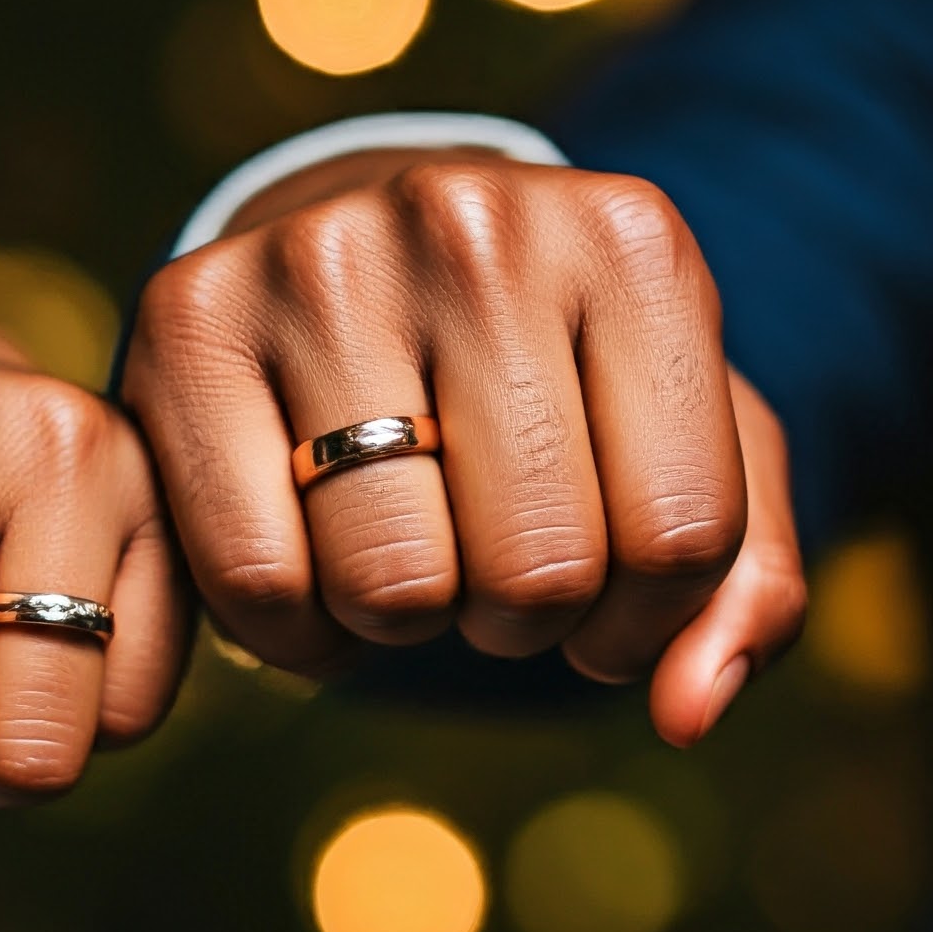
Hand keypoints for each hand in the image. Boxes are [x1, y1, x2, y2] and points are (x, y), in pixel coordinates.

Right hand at [122, 152, 804, 743]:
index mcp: (629, 240)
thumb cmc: (550, 375)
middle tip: (488, 560)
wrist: (370, 253)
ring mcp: (319, 257)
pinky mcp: (189, 310)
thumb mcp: (684, 446)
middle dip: (520, 619)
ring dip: (405, 624)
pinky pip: (258, 582)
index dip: (646, 618)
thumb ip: (743, 587)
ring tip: (404, 549)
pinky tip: (313, 563)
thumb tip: (687, 711)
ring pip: (392, 583)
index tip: (604, 585)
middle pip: (537, 570)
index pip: (683, 537)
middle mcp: (471, 221)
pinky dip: (295, 633)